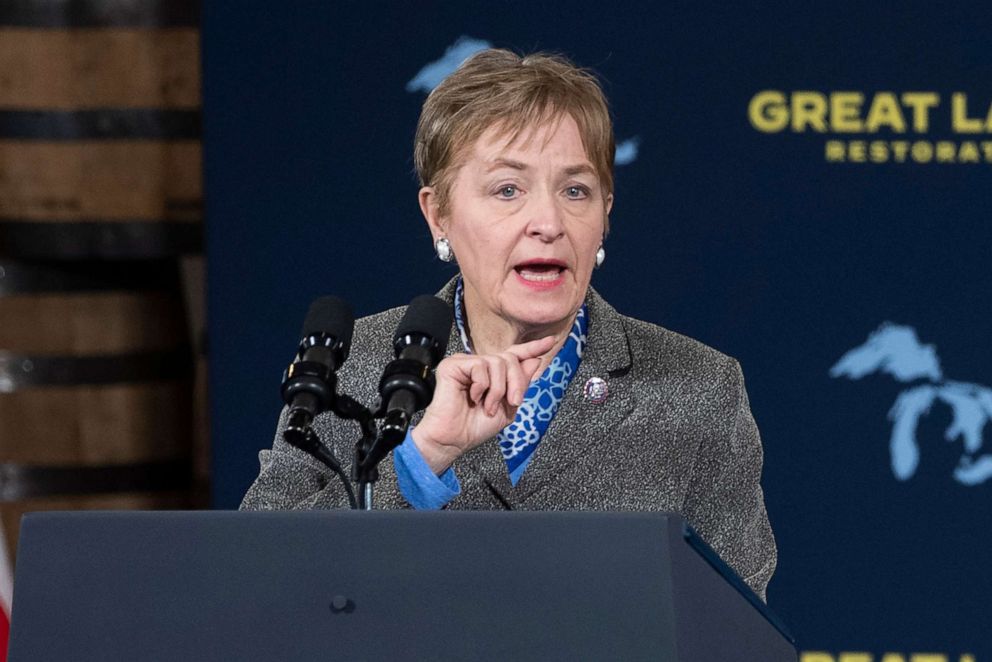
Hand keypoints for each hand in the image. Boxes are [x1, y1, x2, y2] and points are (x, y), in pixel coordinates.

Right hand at [411, 335, 556, 473]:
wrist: (454, 440)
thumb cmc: (475, 427)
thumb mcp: (508, 408)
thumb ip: (520, 384)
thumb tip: (534, 360)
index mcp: (491, 375)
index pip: (513, 355)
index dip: (532, 348)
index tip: (550, 341)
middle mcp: (478, 366)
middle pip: (509, 358)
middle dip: (516, 382)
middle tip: (513, 402)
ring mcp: (465, 364)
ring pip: (497, 362)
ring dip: (498, 389)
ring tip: (488, 406)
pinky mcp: (452, 365)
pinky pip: (479, 365)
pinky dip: (482, 385)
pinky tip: (473, 397)